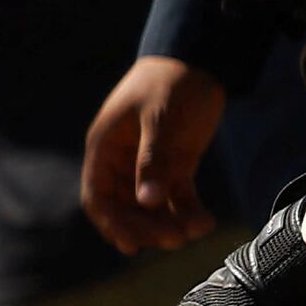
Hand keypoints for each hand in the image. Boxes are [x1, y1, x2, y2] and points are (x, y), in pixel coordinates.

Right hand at [84, 56, 227, 253]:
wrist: (199, 60)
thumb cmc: (170, 84)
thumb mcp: (159, 121)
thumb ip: (153, 161)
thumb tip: (147, 201)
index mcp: (105, 149)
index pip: (99, 196)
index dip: (111, 223)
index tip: (131, 245)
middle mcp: (123, 162)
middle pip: (126, 207)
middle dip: (146, 227)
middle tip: (173, 240)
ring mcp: (150, 165)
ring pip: (153, 206)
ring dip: (169, 223)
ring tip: (194, 232)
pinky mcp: (177, 164)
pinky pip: (178, 196)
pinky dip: (189, 211)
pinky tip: (206, 222)